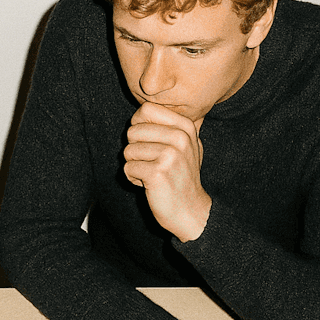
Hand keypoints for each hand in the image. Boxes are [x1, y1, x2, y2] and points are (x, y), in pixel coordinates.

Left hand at [123, 103, 211, 241]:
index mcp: (186, 127)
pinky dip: (133, 178)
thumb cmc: (181, 177)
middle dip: (135, 149)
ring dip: (135, 165)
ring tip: (153, 174)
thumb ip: (167, 126)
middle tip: (151, 163)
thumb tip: (141, 111)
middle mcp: (180, 138)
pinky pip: (128, 168)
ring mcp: (170, 155)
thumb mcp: (185, 146)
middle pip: (133, 130)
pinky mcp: (157, 173)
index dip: (138, 125)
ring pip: (128, 150)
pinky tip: (149, 184)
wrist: (191, 210)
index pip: (146, 109)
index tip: (148, 141)